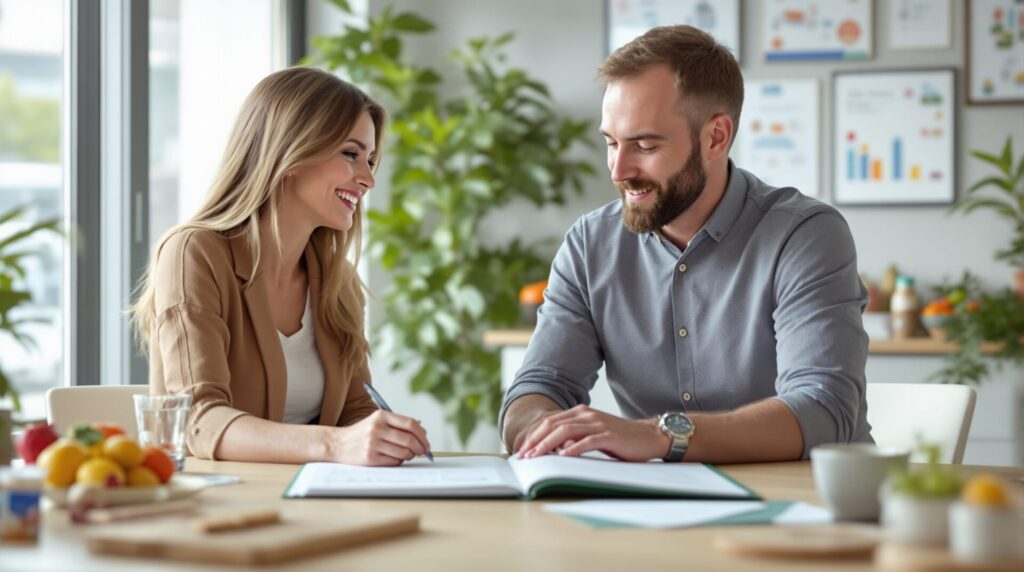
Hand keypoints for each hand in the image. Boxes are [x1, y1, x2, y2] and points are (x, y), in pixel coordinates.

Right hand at [328, 411, 430, 465]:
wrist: (337, 443)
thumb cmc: (362, 433)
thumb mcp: (377, 421)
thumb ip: (398, 423)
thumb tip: (421, 427)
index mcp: (381, 416)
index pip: (410, 424)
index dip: (422, 435)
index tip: (426, 442)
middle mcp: (377, 428)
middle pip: (409, 440)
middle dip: (420, 448)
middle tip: (422, 452)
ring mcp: (373, 443)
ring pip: (403, 452)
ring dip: (410, 456)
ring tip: (408, 455)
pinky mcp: (370, 457)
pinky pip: (394, 461)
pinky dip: (399, 461)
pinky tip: (396, 458)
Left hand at [515, 405, 669, 461]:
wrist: (649, 437)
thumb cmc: (620, 440)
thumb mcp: (594, 435)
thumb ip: (575, 437)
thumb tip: (553, 449)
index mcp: (581, 412)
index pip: (550, 421)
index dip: (534, 434)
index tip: (522, 449)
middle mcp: (587, 415)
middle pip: (553, 424)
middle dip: (535, 440)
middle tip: (523, 455)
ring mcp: (598, 424)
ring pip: (565, 431)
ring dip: (548, 444)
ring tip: (536, 456)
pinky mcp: (609, 435)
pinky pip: (587, 441)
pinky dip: (573, 448)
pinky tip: (563, 456)